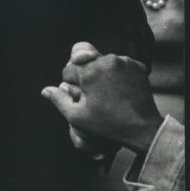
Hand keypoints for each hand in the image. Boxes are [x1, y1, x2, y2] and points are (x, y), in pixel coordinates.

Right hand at [44, 50, 162, 154]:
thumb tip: (45, 90)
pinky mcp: (136, 65)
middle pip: (84, 61)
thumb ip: (58, 100)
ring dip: (100, 73)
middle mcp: (107, 60)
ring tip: (107, 92)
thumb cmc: (109, 125)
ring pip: (100, 61)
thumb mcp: (78, 117)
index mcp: (90, 71)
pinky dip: (115, 73)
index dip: (71, 84)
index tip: (81, 97)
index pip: (68, 69)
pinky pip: (117, 63)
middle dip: (84, 74)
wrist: (144, 129)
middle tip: (94, 93)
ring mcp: (124, 61)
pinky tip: (118, 88)